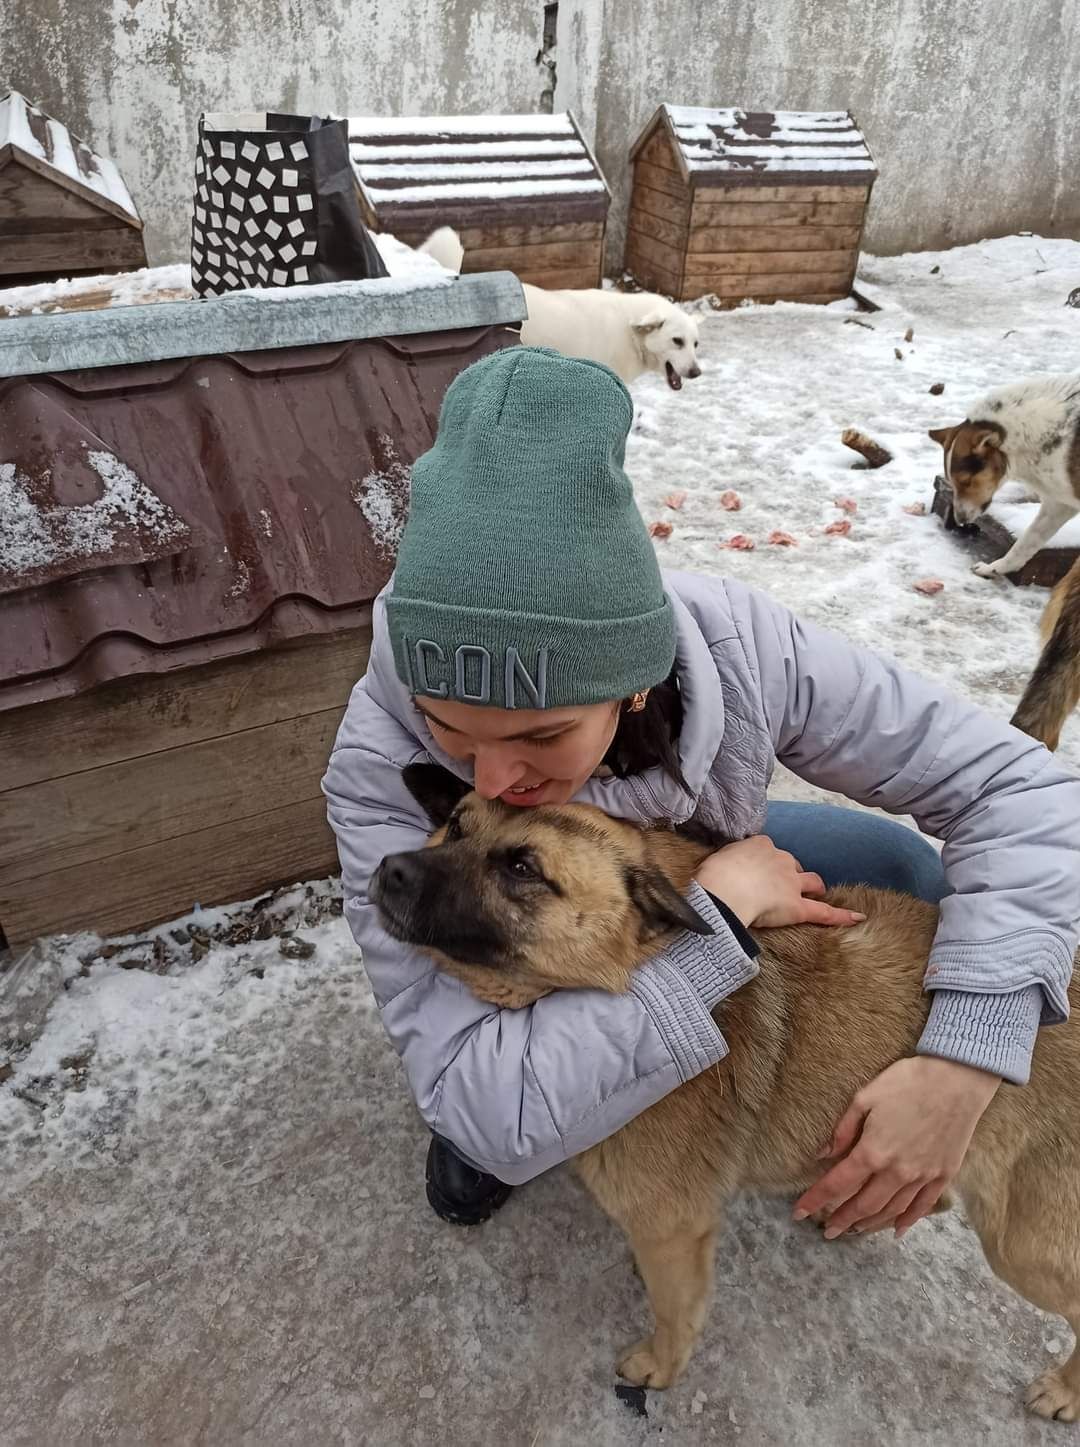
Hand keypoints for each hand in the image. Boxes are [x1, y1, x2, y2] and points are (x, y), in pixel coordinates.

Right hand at [693, 835, 865, 928]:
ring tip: (816, 893)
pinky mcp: (798, 907)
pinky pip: (824, 911)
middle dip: (792, 872)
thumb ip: (725, 863)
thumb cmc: (712, 876)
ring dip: (814, 886)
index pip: (767, 850)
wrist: (723, 890)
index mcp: (759, 845)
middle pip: (792, 864)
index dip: (765, 862)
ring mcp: (791, 882)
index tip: (758, 870)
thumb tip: (719, 871)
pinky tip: (858, 918)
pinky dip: (842, 915)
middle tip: (782, 885)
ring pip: (811, 881)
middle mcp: (780, 859)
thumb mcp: (715, 860)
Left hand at [793, 1056, 1000, 1238]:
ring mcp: (923, 1176)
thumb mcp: (865, 1097)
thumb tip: (822, 1154)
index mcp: (873, 1151)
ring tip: (853, 1230)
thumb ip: (842, 1130)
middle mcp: (897, 1171)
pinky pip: (923, 1207)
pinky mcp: (943, 1175)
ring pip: (891, 1210)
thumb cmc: (908, 1082)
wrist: (958, 1079)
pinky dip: (908, 1222)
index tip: (798, 1213)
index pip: (837, 1184)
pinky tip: (896, 1231)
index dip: (815, 1200)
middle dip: (841, 1220)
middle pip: (864, 1204)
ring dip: (870, 1223)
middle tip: (826, 1231)